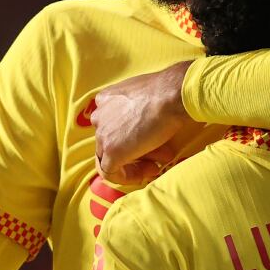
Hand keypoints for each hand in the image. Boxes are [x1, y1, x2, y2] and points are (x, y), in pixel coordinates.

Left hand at [92, 61, 192, 184]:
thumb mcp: (147, 98)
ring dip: (135, 163)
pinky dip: (128, 176)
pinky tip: (148, 172)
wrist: (171, 95)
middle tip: (158, 155)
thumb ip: (140, 112)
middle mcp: (99, 116)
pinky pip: (111, 172)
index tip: (149, 141)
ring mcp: (103, 134)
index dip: (131, 136)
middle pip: (113, 141)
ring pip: (111, 157)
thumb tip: (151, 134)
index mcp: (106, 99)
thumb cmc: (166, 93)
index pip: (112, 124)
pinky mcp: (112, 151)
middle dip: (136, 150)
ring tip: (157, 164)